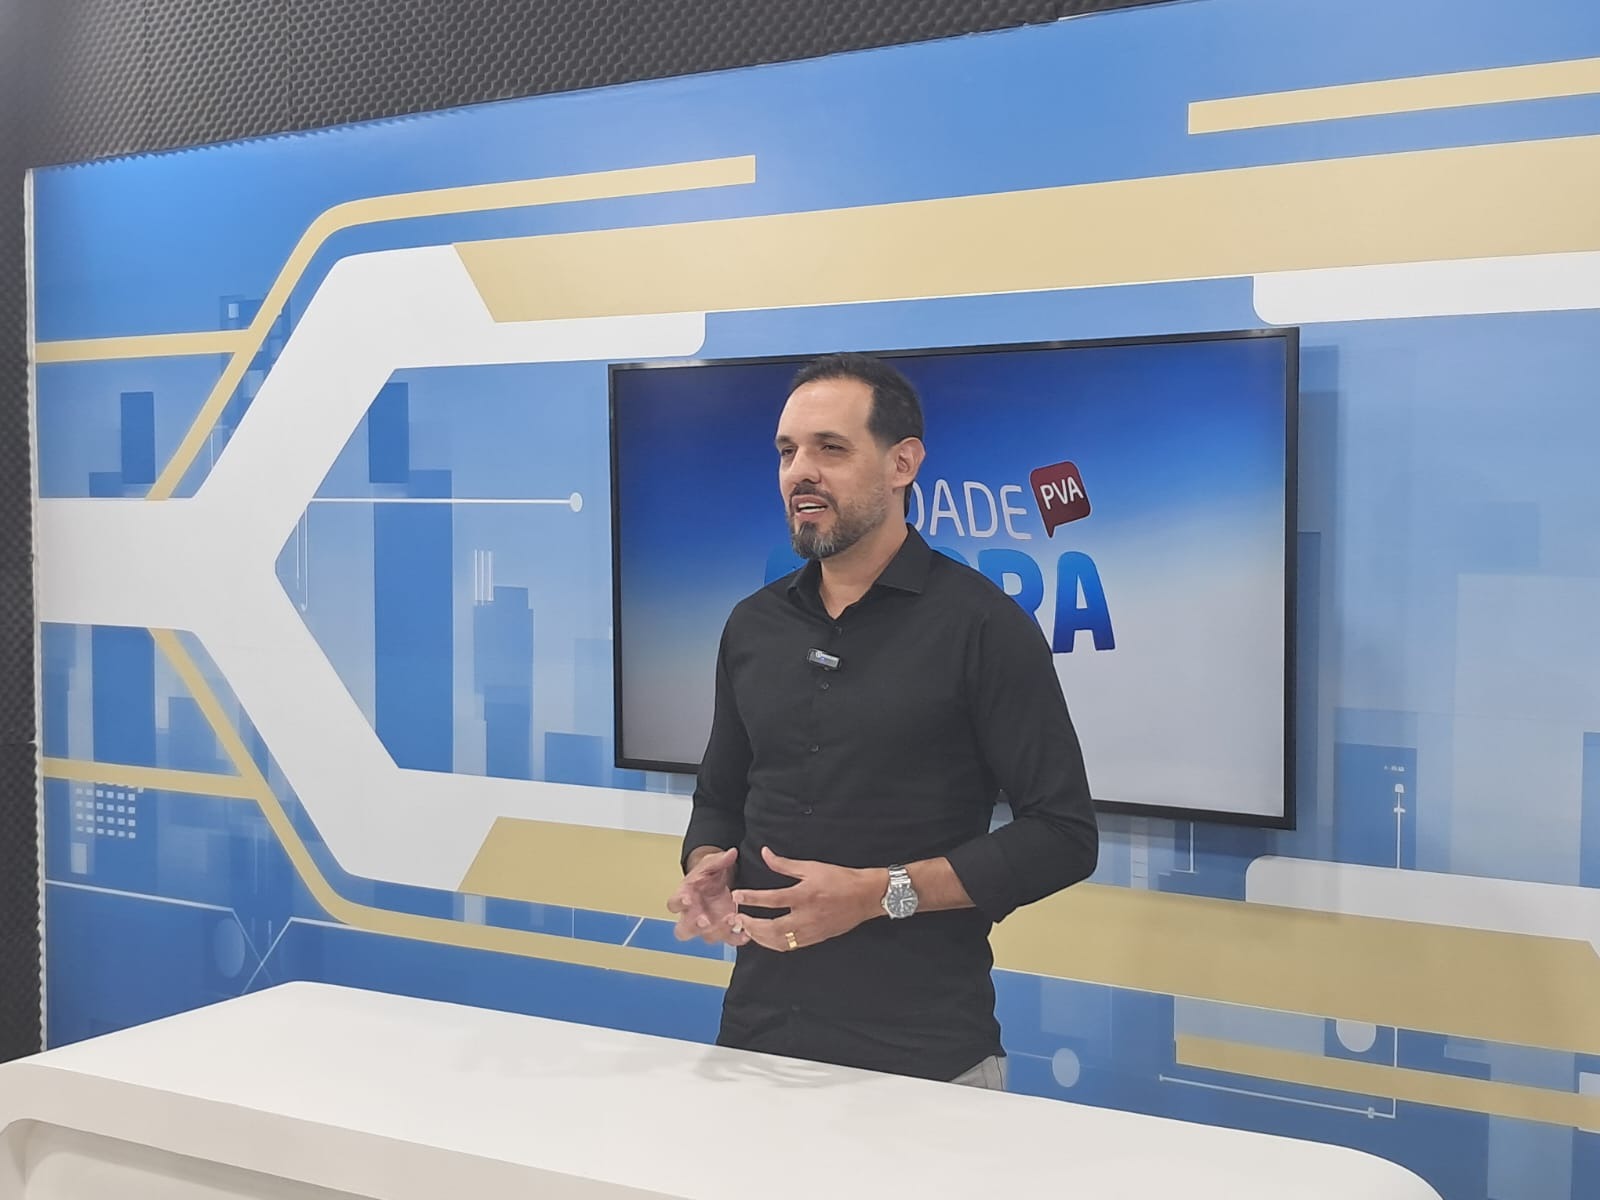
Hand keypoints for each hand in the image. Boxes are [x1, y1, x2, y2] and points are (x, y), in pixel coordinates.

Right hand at [667, 847, 749, 946]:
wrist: (715, 884)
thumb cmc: (706, 876)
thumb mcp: (711, 864)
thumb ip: (720, 860)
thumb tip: (731, 853)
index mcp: (684, 897)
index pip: (673, 904)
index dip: (678, 903)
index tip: (687, 899)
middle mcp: (692, 915)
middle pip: (684, 930)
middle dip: (694, 927)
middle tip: (704, 920)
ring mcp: (707, 925)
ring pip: (707, 937)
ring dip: (719, 930)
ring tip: (731, 918)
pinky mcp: (723, 930)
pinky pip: (728, 939)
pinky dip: (737, 938)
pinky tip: (745, 933)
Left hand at [726, 847, 885, 952]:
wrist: (866, 896)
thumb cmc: (840, 878)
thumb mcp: (812, 867)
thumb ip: (785, 864)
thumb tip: (765, 853)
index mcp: (805, 895)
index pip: (772, 899)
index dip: (751, 898)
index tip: (736, 896)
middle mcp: (807, 916)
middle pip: (772, 927)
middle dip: (751, 925)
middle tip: (737, 919)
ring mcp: (811, 931)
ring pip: (780, 941)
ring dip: (760, 937)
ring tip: (747, 929)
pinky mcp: (816, 939)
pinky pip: (791, 946)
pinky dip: (774, 944)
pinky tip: (765, 938)